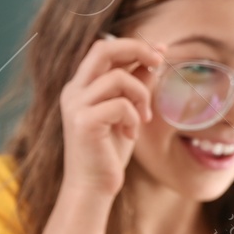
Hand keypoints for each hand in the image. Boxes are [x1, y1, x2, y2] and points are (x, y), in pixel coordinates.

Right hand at [59, 36, 161, 196]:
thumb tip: (159, 54)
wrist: (92, 188)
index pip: (103, 49)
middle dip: (136, 49)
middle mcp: (74, 91)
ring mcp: (76, 106)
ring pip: (118, 78)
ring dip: (140, 96)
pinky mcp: (83, 122)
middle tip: (158, 62)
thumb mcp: (128, 112)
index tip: (159, 53)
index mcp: (81, 86)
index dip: (133, 45)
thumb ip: (138, 83)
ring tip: (143, 118)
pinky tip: (130, 135)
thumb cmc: (109, 152)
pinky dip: (133, 118)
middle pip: (103, 50)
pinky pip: (120, 105)